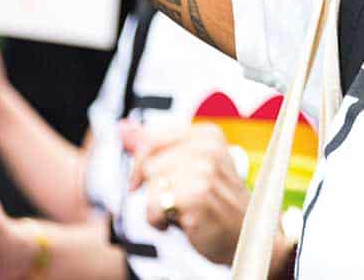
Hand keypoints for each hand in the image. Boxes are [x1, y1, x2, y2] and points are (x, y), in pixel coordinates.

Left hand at [124, 121, 249, 265]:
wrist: (241, 235)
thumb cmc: (212, 201)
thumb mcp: (186, 167)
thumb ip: (153, 146)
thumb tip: (123, 128)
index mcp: (209, 135)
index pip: (152, 138)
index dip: (141, 163)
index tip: (143, 181)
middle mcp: (209, 149)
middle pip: (149, 163)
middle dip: (154, 187)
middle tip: (174, 201)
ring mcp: (206, 172)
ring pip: (151, 184)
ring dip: (157, 205)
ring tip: (179, 212)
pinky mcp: (198, 197)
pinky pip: (154, 206)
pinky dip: (158, 220)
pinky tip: (179, 223)